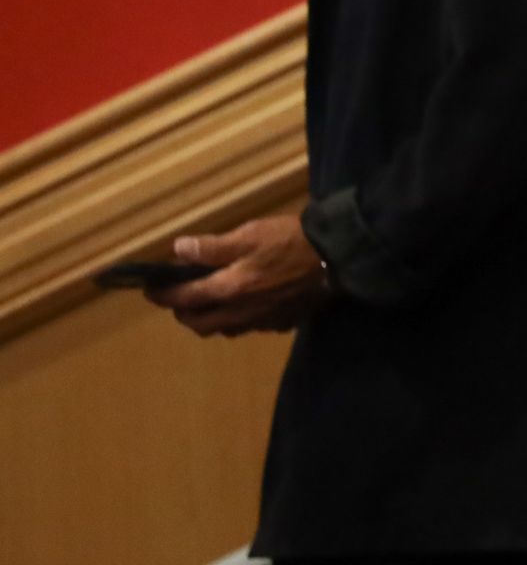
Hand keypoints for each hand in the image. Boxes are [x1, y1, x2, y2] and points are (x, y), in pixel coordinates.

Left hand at [148, 216, 329, 336]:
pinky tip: (247, 306)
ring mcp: (262, 321)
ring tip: (210, 304)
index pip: (184, 299)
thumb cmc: (290, 242)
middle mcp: (240, 313)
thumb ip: (213, 247)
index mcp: (228, 290)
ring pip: (224, 329)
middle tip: (179, 299)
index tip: (150, 289)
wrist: (338, 260)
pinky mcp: (282, 322)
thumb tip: (178, 250)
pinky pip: (251, 327)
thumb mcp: (250, 235)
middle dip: (184, 313)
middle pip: (200, 324)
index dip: (163, 295)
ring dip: (210, 320)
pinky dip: (239, 319)